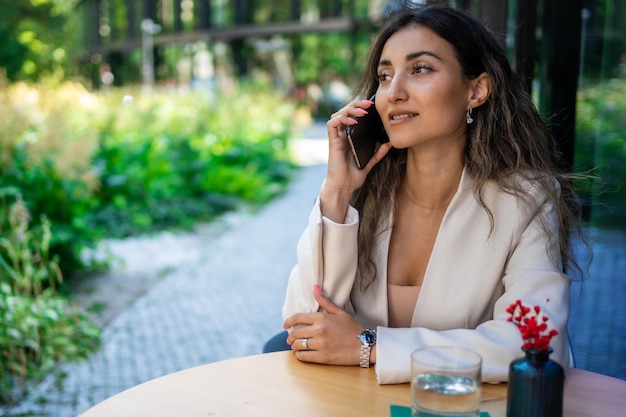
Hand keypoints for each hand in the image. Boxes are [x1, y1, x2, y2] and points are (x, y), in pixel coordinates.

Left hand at [283, 286, 365, 364]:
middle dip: (290, 336)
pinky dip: (299, 355)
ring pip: (298, 345)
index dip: (288, 321)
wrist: (365, 345)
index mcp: (322, 318)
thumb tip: (314, 287)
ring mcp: (321, 344)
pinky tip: (301, 354)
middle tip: (290, 338)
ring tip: (296, 346)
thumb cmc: (353, 328)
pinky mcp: (323, 357)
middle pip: (295, 333)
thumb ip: (325, 301)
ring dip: (294, 346)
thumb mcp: (340, 312)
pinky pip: (304, 356)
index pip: (298, 318)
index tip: (285, 325)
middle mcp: (319, 330)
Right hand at [322, 99, 392, 221]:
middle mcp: (341, 136)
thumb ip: (377, 153)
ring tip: (363, 111)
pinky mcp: (332, 142)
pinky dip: (342, 119)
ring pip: (338, 114)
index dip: (360, 107)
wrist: (344, 188)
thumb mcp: (369, 163)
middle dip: (356, 103)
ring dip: (350, 109)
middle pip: (345, 111)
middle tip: (369, 103)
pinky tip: (354, 121)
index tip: (373, 106)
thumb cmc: (352, 177)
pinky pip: (332, 124)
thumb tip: (388, 143)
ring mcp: (336, 138)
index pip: (352, 116)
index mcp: (349, 138)